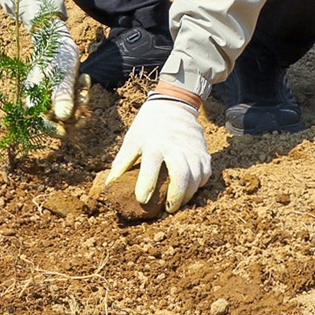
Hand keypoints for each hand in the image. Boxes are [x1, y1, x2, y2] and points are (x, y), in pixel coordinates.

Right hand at [26, 17, 81, 122]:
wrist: (58, 37)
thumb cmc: (57, 53)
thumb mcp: (63, 74)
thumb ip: (62, 96)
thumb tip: (63, 118)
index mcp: (33, 96)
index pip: (40, 122)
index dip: (53, 129)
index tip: (68, 129)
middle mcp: (41, 100)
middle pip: (57, 121)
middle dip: (75, 111)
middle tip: (85, 96)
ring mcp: (51, 97)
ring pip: (69, 113)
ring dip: (81, 100)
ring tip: (85, 80)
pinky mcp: (62, 94)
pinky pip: (74, 103)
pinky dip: (82, 93)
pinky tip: (84, 78)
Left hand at [106, 93, 210, 212]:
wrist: (174, 104)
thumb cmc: (149, 126)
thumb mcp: (132, 139)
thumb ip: (122, 162)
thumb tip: (109, 185)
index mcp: (154, 143)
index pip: (151, 167)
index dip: (146, 185)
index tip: (141, 200)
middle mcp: (175, 146)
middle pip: (181, 175)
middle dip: (176, 196)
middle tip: (168, 209)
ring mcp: (192, 149)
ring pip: (196, 178)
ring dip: (188, 195)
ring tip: (177, 204)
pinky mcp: (204, 152)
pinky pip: (205, 174)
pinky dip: (198, 185)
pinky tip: (189, 190)